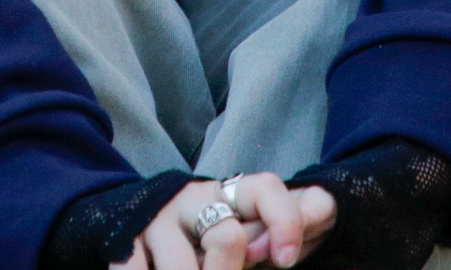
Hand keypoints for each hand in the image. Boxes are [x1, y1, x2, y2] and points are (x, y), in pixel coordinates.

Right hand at [116, 172, 335, 269]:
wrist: (145, 223)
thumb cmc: (219, 237)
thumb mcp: (258, 228)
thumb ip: (296, 220)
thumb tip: (325, 205)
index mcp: (232, 192)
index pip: (265, 189)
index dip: (283, 222)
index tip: (287, 261)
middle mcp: (193, 199)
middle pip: (226, 237)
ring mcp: (157, 221)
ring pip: (185, 269)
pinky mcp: (126, 241)